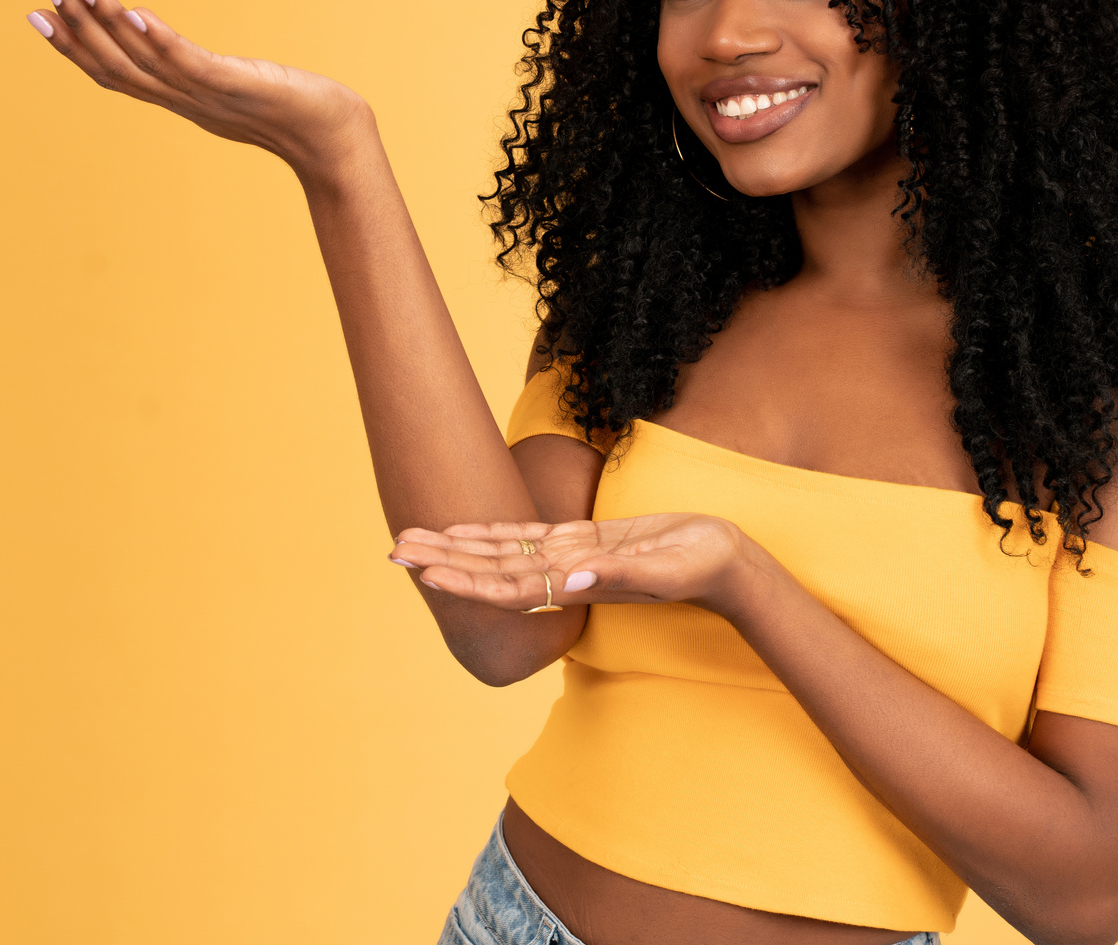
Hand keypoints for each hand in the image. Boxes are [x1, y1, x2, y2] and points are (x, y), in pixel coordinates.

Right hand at [26, 0, 371, 175]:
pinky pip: (189, 63)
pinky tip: (136, 14)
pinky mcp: (235, 86)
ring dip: (106, 23)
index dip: (72, 46)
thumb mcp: (230, 86)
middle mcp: (183, 100)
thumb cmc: (290, 110)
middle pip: (115, 64)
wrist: (333, 140)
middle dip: (75, 26)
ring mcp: (206, 96)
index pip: (112, 72)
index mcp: (177, 99)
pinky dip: (159, 40)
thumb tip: (154, 34)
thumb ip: (194, 69)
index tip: (37, 14)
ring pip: (143, 60)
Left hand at [389, 514, 752, 610]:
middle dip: (441, 560)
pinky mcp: (580, 541)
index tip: (426, 573)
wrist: (726, 563)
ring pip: (500, 553)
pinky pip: (524, 538)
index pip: (508, 587)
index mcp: (577, 586)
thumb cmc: (702, 566)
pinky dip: (489, 534)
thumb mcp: (667, 568)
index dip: (466, 579)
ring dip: (454, 547)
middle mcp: (563, 576)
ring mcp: (569, 559)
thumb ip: (622, 576)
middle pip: (490, 569)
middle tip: (392, 551)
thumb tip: (575, 580)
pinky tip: (460, 529)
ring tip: (409, 540)